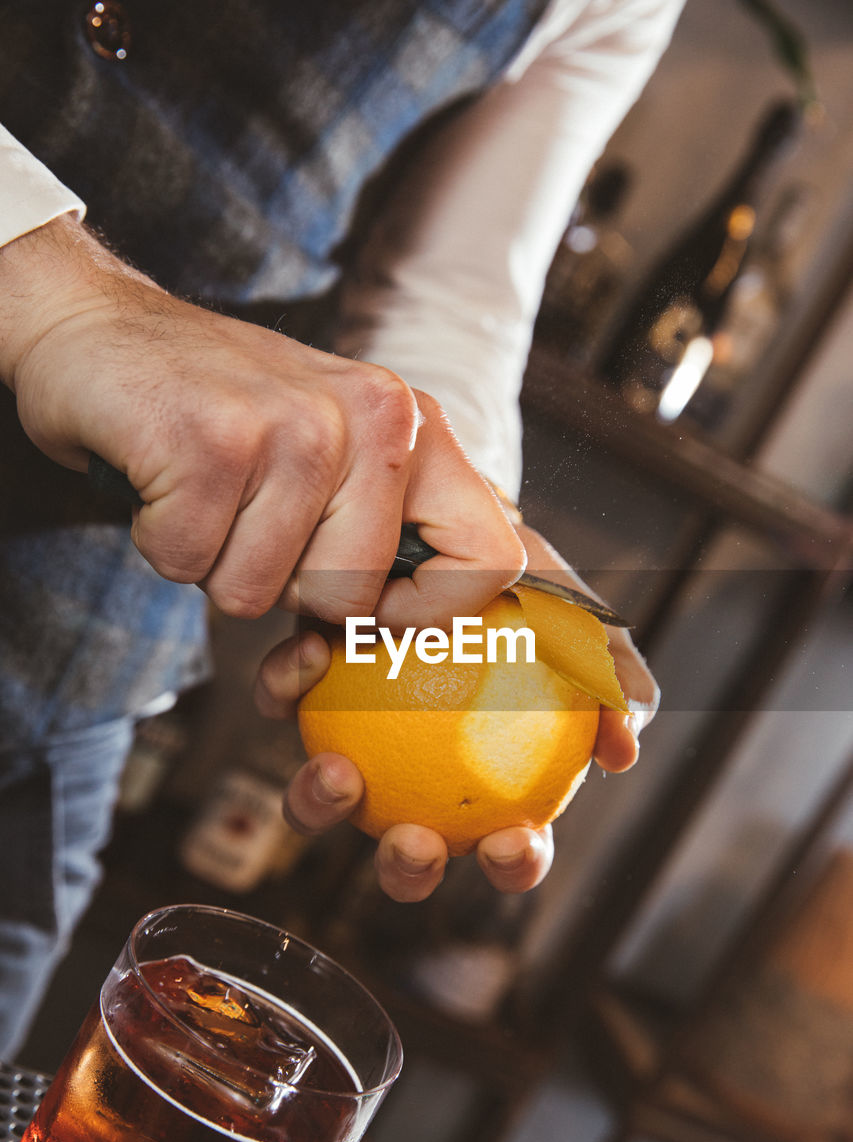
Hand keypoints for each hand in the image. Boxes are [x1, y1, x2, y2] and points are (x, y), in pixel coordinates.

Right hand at [0, 215, 524, 628]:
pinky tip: (164, 478)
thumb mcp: (329, 458)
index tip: (368, 612)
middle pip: (349, 599)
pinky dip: (160, 540)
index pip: (492, 559)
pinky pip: (188, 564)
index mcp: (414, 426)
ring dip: (213, 562)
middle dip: (284, 588)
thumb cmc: (220, 417)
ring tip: (206, 488)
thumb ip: (377, 538)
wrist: (100, 328)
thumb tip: (380, 648)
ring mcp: (295, 424)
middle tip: (252, 519)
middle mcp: (374, 417)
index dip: (430, 617)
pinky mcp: (213, 440)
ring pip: (256, 593)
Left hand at [254, 523, 658, 901]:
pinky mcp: (302, 692)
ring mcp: (353, 740)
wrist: (461, 526)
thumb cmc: (529, 591)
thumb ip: (614, 682)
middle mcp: (413, 778)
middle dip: (408, 868)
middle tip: (414, 839)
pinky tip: (307, 660)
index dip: (513, 864)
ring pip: (326, 801)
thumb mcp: (583, 628)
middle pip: (411, 853)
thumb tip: (624, 753)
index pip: (511, 846)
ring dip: (322, 803)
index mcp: (489, 783)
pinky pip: (286, 705)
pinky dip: (287, 691)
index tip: (511, 841)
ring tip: (339, 772)